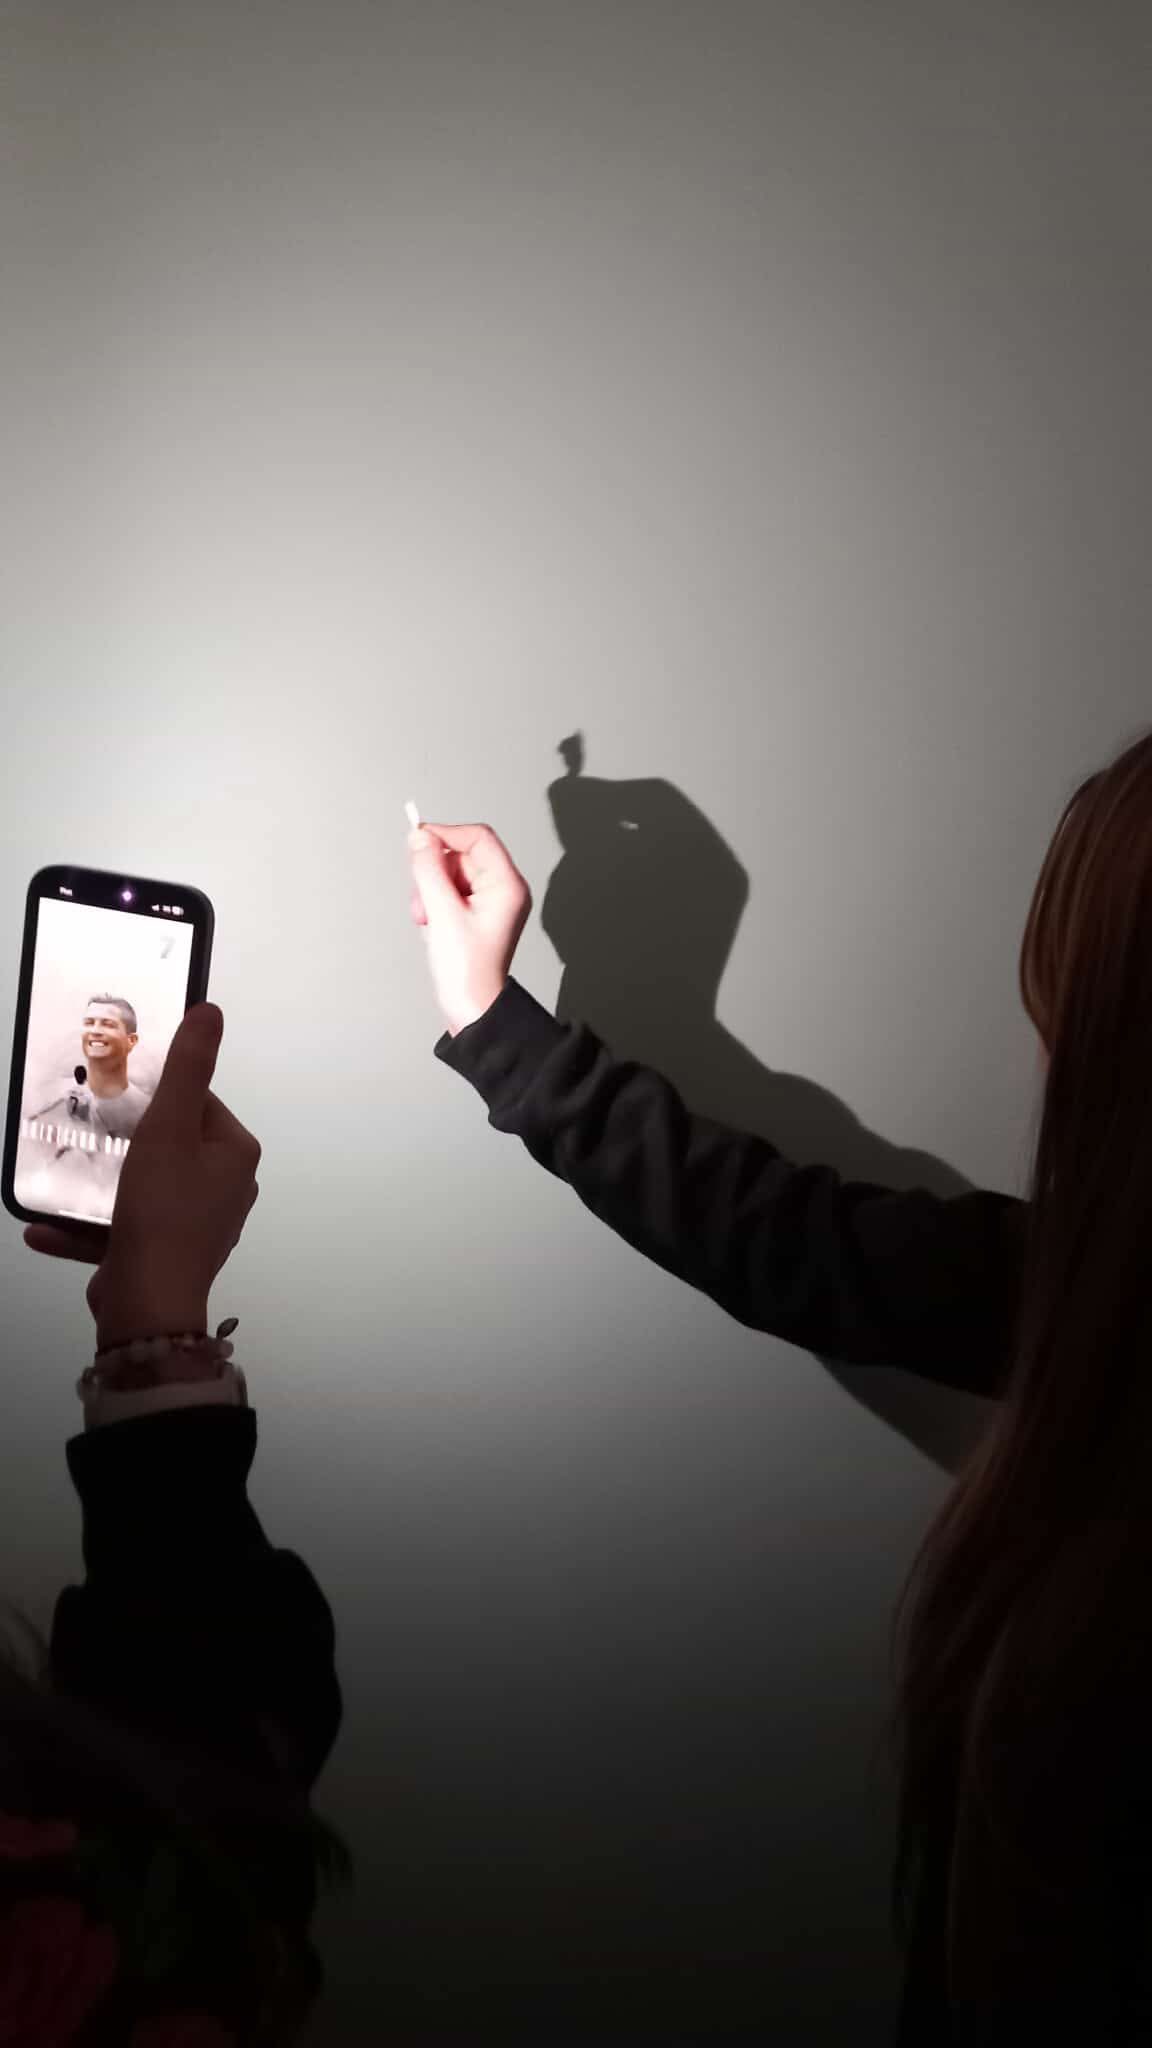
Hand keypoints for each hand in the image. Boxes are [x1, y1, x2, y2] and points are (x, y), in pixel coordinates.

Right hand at [23, 1005, 260, 1348]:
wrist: (147, 1303)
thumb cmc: (163, 1208)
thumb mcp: (171, 1127)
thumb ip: (187, 1069)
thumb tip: (210, 1012)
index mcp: (236, 1155)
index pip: (199, 1104)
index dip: (157, 1098)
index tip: (116, 1100)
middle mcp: (226, 1189)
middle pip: (169, 1145)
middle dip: (125, 1143)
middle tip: (87, 1134)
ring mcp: (197, 1227)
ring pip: (142, 1191)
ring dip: (98, 1188)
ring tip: (64, 1177)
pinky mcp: (165, 1257)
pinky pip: (123, 1230)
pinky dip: (87, 1228)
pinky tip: (45, 1226)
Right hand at [408, 821, 531, 1034]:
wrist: (471, 1008)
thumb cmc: (467, 970)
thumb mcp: (441, 912)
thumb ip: (428, 869)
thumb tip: (419, 837)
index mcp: (507, 885)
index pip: (477, 838)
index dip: (446, 834)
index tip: (417, 840)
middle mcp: (503, 890)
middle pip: (461, 856)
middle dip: (434, 874)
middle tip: (424, 901)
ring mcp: (490, 903)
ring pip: (450, 875)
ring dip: (430, 892)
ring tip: (428, 920)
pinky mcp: (476, 915)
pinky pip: (449, 893)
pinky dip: (434, 904)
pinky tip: (432, 926)